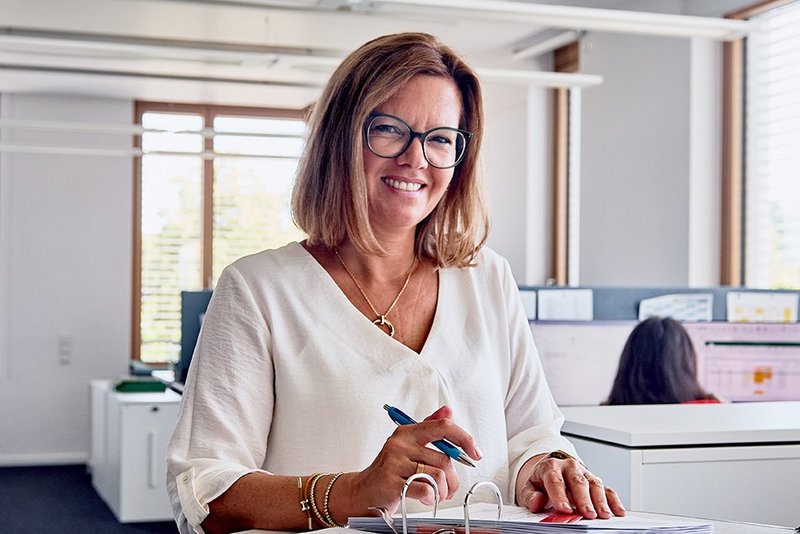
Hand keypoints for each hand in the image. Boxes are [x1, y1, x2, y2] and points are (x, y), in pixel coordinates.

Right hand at [348, 405, 481, 512]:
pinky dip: (430, 497)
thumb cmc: (388, 471)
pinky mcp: (391, 482)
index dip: (464, 439)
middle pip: (444, 459)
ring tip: (436, 494)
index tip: (475, 453)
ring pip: (438, 475)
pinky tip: (424, 498)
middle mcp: (400, 444)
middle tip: (449, 488)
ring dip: (443, 491)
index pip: (443, 427)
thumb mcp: (407, 446)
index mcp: (407, 432)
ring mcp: (394, 462)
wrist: (361, 492)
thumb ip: (428, 428)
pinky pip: (425, 489)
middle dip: (453, 479)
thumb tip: (447, 411)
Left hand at [517, 452, 625, 518]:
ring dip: (600, 500)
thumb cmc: (541, 481)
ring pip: (594, 484)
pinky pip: (606, 489)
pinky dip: (613, 500)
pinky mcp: (594, 481)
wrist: (551, 469)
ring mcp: (584, 473)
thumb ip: (530, 495)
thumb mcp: (529, 486)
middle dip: (583, 499)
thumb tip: (537, 501)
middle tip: (588, 514)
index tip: (564, 510)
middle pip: (578, 482)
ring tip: (603, 515)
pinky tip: (618, 511)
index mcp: (551, 467)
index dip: (560, 495)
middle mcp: (569, 467)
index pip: (555, 481)